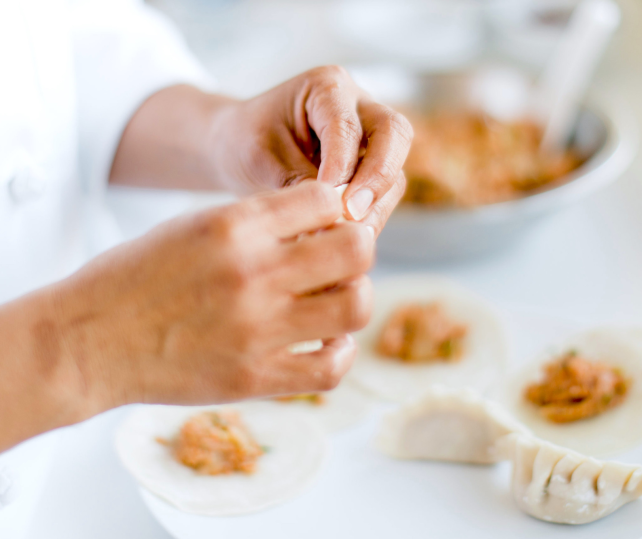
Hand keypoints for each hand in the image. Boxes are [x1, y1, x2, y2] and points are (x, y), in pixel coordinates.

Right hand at [0, 182, 373, 448]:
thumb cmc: (135, 277)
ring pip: (356, 306)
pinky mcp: (253, 377)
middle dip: (359, 249)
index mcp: (233, 225)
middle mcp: (252, 272)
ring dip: (355, 299)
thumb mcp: (191, 226)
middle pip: (358, 248)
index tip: (329, 224)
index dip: (336, 208)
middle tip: (341, 261)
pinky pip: (331, 367)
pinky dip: (339, 352)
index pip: (326, 198)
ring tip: (335, 301)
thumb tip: (319, 222)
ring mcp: (256, 328)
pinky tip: (324, 342)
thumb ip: (255, 222)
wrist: (86, 341)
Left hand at [218, 66, 412, 233]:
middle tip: (352, 215)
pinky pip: (385, 194)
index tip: (330, 202)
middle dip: (378, 177)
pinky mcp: (371, 169)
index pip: (348, 125)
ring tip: (345, 236)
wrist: (238, 148)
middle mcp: (359, 105)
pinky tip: (344, 238)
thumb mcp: (260, 158)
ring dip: (375, 207)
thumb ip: (297, 180)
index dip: (342, 166)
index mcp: (326, 87)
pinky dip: (369, 218)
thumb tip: (334, 215)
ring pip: (395, 170)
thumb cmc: (244, 141)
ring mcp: (371, 138)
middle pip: (395, 134)